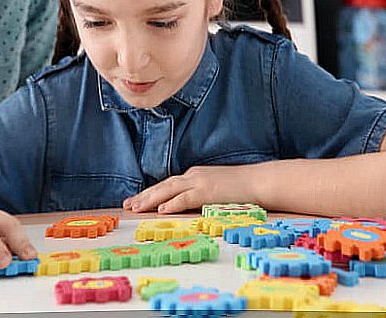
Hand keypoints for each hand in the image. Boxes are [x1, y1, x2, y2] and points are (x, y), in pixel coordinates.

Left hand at [122, 165, 258, 213]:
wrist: (259, 181)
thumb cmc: (240, 189)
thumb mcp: (215, 189)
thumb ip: (199, 195)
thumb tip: (185, 206)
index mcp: (194, 176)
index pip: (167, 185)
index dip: (150, 193)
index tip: (135, 201)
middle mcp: (193, 176)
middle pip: (162, 186)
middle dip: (143, 196)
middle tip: (127, 205)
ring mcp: (200, 182)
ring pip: (169, 190)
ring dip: (151, 199)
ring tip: (136, 208)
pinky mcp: (208, 191)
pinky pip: (186, 198)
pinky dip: (172, 203)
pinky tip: (162, 210)